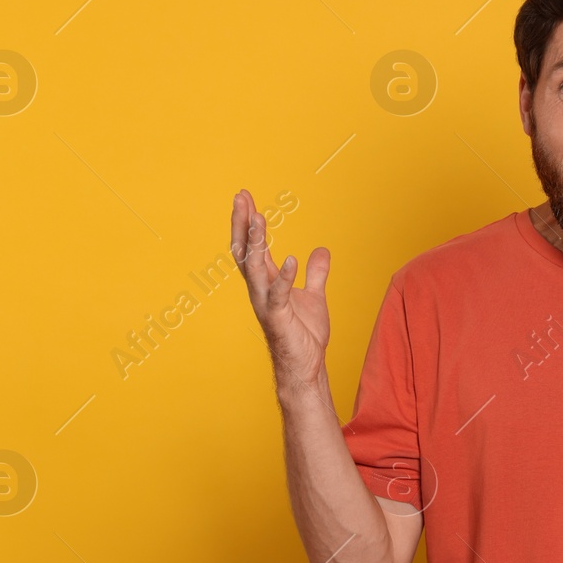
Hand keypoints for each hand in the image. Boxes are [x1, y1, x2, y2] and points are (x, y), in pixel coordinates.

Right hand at [230, 189, 330, 387]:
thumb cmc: (304, 333)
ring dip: (256, 242)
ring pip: (255, 268)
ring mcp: (266, 304)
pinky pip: (278, 295)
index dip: (249, 222)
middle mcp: (260, 290)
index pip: (253, 247)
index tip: (245, 197)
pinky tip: (291, 259)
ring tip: (257, 217)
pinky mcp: (278, 319)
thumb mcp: (315, 295)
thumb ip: (316, 273)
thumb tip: (322, 250)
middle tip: (240, 197)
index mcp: (267, 282)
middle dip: (243, 224)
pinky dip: (285, 277)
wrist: (306, 365)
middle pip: (246, 251)